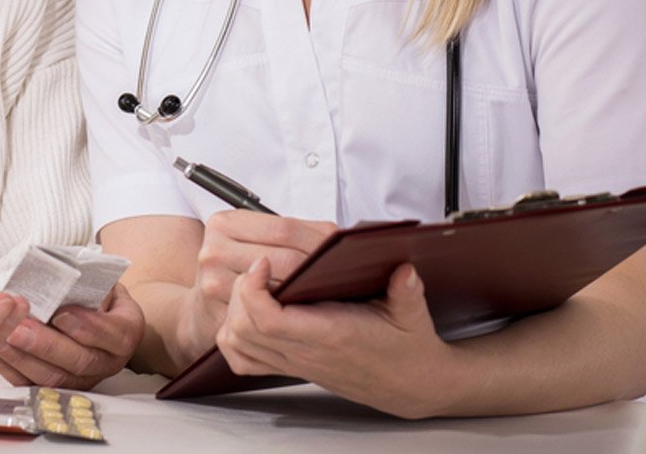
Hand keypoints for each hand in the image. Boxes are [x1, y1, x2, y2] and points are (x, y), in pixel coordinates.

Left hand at [0, 284, 145, 389]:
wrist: (98, 315)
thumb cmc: (97, 294)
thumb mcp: (102, 281)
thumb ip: (88, 283)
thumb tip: (59, 281)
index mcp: (125, 332)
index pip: (113, 335)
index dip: (87, 327)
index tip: (61, 313)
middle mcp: (107, 361)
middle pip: (79, 361)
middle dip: (45, 345)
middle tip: (19, 328)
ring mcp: (83, 379)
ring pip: (53, 378)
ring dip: (23, 358)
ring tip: (0, 337)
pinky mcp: (58, 388)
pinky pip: (32, 384)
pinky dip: (9, 368)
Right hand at [180, 211, 335, 358]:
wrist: (205, 305)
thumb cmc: (241, 267)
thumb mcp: (258, 238)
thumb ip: (293, 231)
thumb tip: (338, 236)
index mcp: (223, 223)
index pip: (286, 229)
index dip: (319, 242)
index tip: (342, 253)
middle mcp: (213, 251)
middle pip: (286, 260)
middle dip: (320, 270)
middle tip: (346, 277)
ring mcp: (214, 285)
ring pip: (282, 291)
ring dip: (311, 295)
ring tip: (331, 295)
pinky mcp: (220, 317)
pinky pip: (269, 318)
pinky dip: (293, 318)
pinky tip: (308, 316)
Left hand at [217, 259, 454, 418]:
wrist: (408, 384)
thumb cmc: (407, 347)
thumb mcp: (412, 315)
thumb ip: (407, 291)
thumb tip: (405, 269)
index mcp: (331, 335)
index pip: (269, 320)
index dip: (254, 288)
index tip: (263, 261)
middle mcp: (306, 353)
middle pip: (243, 328)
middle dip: (239, 292)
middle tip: (256, 267)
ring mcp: (294, 363)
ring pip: (236, 344)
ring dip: (232, 311)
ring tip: (251, 285)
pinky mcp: (290, 369)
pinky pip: (243, 361)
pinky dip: (233, 337)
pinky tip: (246, 314)